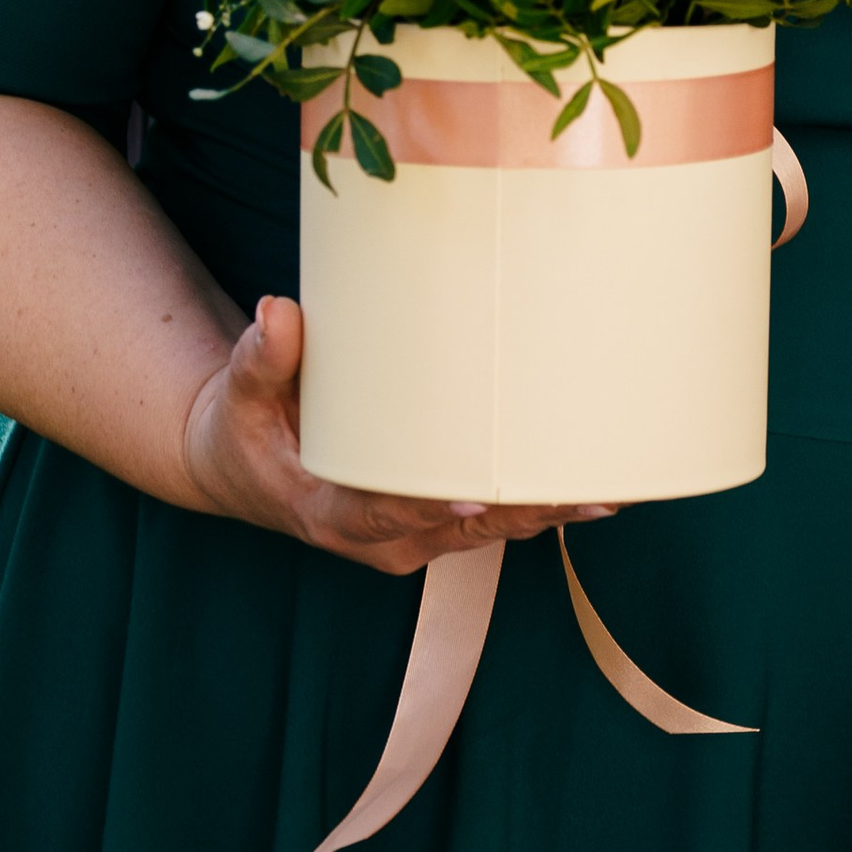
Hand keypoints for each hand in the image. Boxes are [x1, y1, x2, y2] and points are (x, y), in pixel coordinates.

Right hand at [182, 294, 609, 575]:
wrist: (241, 469)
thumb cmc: (243, 429)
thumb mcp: (239, 395)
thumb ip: (262, 358)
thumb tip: (280, 312)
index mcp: (330, 512)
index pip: (389, 515)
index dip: (436, 509)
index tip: (480, 497)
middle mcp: (380, 538)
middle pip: (462, 530)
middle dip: (523, 511)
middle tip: (586, 488)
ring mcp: (412, 539)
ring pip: (490, 533)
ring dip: (546, 513)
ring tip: (612, 487)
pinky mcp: (434, 527)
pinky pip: (494, 524)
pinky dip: (539, 508)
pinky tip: (594, 490)